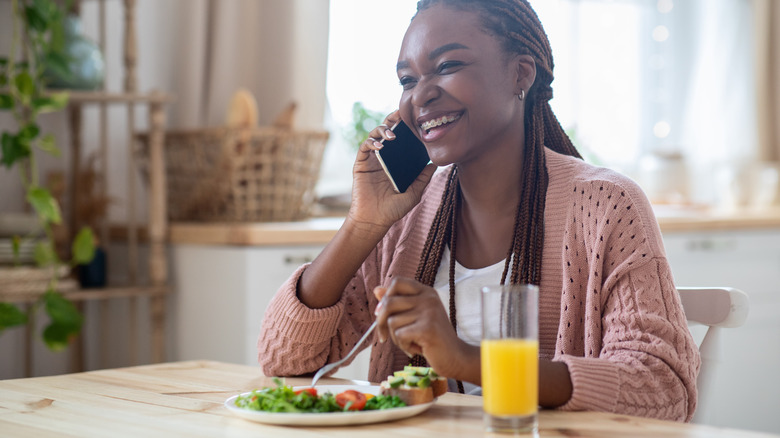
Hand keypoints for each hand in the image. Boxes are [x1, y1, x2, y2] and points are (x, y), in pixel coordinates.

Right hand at [348, 111, 435, 229]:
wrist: (375, 220)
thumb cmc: (394, 209)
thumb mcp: (414, 192)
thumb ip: (424, 177)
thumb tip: (436, 162)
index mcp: (398, 161)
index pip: (403, 139)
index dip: (407, 127)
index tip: (416, 118)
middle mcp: (385, 157)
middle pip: (388, 131)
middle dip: (394, 119)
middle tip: (401, 113)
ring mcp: (372, 159)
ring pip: (375, 135)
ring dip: (383, 130)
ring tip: (392, 135)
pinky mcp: (361, 164)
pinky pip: (364, 147)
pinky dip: (371, 142)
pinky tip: (380, 146)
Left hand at [373, 277, 478, 380]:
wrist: (455, 357)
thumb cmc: (432, 338)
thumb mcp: (414, 317)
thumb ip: (397, 303)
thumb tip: (377, 289)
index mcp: (426, 292)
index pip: (397, 281)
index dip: (385, 297)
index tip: (382, 314)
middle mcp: (428, 298)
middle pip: (388, 302)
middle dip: (381, 322)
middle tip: (385, 336)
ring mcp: (429, 312)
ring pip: (392, 321)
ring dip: (396, 338)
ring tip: (410, 343)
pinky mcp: (427, 328)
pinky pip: (399, 335)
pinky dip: (403, 346)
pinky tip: (416, 349)